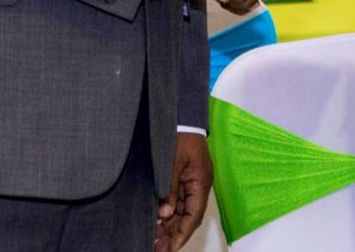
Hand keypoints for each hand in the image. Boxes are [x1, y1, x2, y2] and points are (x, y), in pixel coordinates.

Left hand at [156, 132, 212, 251]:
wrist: (183, 115)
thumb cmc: (180, 134)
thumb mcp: (172, 162)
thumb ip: (169, 188)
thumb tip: (164, 213)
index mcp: (201, 181)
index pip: (193, 215)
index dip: (182, 234)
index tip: (170, 248)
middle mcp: (198, 184)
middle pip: (188, 216)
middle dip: (174, 234)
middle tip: (157, 248)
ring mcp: (191, 181)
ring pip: (182, 210)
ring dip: (170, 225)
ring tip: (154, 239)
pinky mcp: (184, 177)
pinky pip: (178, 200)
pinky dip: (168, 212)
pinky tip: (157, 220)